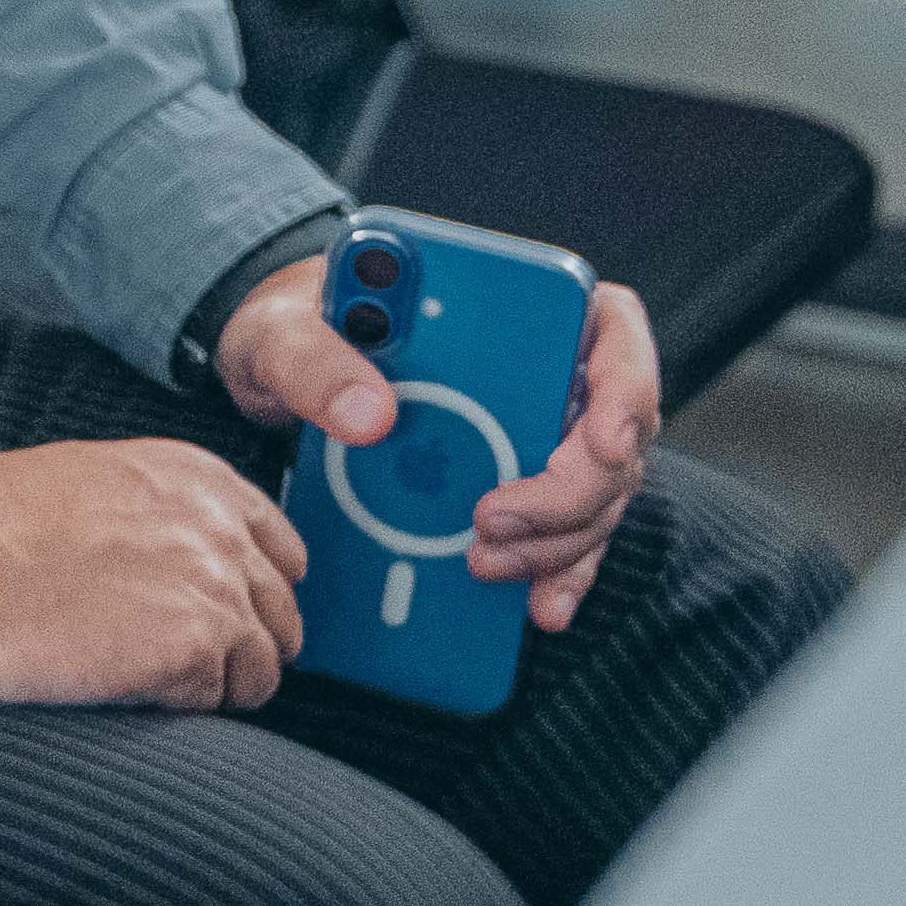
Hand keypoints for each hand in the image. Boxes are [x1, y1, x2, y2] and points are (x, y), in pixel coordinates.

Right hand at [0, 437, 305, 710]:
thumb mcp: (91, 486)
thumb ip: (158, 517)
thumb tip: (182, 572)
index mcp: (197, 479)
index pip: (284, 554)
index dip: (247, 597)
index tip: (210, 619)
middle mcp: (219, 527)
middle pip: (281, 619)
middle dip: (234, 649)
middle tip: (165, 663)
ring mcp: (214, 589)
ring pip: (260, 673)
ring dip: (207, 687)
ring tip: (134, 682)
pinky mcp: (191, 650)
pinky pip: (216, 705)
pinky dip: (173, 708)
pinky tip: (115, 689)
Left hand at [220, 255, 663, 630]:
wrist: (280, 377)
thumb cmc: (294, 330)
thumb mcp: (279, 333)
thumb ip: (312, 358)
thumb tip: (369, 415)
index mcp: (514, 301)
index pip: (610, 327)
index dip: (625, 383)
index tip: (601, 440)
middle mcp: (548, 366)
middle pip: (613, 431)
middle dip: (569, 490)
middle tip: (491, 520)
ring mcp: (543, 431)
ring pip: (595, 495)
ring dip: (554, 539)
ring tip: (483, 563)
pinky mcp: (520, 486)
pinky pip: (561, 535)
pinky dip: (553, 571)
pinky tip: (536, 604)